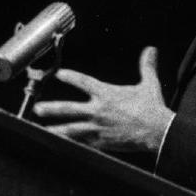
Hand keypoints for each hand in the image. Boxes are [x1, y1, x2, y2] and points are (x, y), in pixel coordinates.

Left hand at [33, 46, 174, 152]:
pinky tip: (62, 145)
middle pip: (69, 109)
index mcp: (107, 94)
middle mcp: (99, 110)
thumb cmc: (152, 108)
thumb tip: (151, 50)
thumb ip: (146, 66)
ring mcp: (98, 128)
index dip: (70, 76)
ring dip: (56, 129)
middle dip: (52, 108)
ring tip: (42, 130)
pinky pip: (83, 143)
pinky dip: (73, 144)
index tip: (59, 74)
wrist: (158, 131)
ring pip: (72, 129)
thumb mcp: (149, 84)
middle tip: (38, 108)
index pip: (83, 82)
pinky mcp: (102, 142)